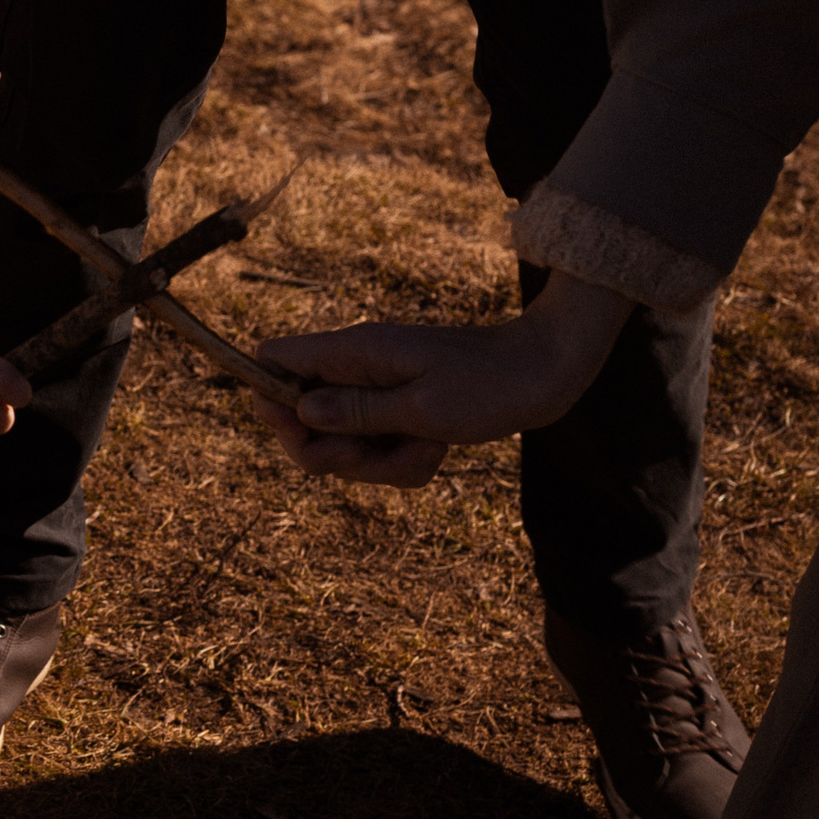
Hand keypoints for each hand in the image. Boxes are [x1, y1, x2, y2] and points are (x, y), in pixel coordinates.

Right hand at [251, 272, 638, 486]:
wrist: (548, 373)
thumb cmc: (490, 383)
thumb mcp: (422, 406)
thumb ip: (356, 411)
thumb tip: (297, 410)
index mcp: (352, 354)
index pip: (274, 360)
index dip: (269, 399)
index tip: (299, 430)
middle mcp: (356, 371)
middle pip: (302, 420)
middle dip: (331, 452)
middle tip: (370, 455)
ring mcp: (378, 393)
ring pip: (344, 445)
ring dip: (378, 464)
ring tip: (426, 449)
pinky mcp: (400, 413)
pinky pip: (379, 452)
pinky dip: (403, 463)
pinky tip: (436, 451)